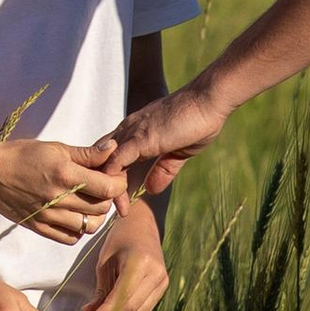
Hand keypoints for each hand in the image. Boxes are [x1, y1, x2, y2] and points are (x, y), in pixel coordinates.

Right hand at [0, 132, 127, 242]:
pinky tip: (74, 216)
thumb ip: (87, 153)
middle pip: (101, 208)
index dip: (118, 183)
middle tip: (102, 188)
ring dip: (95, 216)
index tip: (115, 177)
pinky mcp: (39, 227)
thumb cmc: (23, 154)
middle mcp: (58, 197)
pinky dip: (78, 230)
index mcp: (65, 173)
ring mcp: (48, 216)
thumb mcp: (56, 147)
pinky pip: (70, 238)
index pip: (108, 188)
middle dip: (108, 198)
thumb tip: (113, 149)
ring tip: (89, 203)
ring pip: (89, 226)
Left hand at [81, 201, 168, 310]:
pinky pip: (146, 307)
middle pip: (132, 307)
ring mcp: (163, 280)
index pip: (122, 296)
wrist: (142, 225)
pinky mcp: (164, 285)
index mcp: (139, 262)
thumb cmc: (119, 239)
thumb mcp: (104, 262)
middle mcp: (155, 273)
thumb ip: (100, 291)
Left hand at [102, 68, 232, 201]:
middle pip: (100, 160)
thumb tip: (151, 189)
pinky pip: (116, 162)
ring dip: (107, 188)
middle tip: (113, 210)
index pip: (109, 156)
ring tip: (115, 210)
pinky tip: (117, 198)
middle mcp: (127, 130)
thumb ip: (163, 169)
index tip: (120, 201)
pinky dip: (113, 181)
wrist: (208, 100)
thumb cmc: (197, 120)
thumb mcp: (178, 151)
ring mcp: (131, 133)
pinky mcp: (140, 139)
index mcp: (135, 131)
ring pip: (105, 164)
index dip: (110, 178)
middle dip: (103, 186)